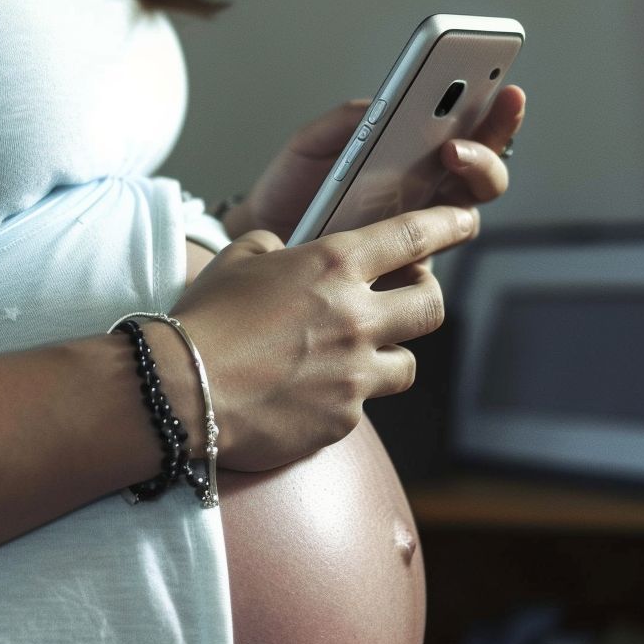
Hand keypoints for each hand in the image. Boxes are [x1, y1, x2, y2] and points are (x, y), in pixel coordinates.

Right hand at [170, 205, 478, 471]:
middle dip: (424, 301)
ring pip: (406, 365)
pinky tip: (307, 395)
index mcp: (334, 266)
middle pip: (432, 307)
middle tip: (404, 300)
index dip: (448, 226)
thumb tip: (284, 251)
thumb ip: (273, 248)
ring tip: (353, 357)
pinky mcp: (341, 420)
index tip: (465, 223)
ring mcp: (355, 374)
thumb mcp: (237, 260)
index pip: (413, 237)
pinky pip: (361, 407)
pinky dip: (342, 399)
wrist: (178, 391)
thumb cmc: (201, 320)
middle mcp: (357, 318)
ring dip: (387, 358)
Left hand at [224, 86, 526, 242]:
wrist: (259, 239)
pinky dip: (425, 242)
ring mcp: (417, 238)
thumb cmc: (292, 189)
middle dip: (488, 149)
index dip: (496, 115)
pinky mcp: (397, 274)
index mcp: (415, 159)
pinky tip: (411, 218)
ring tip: (450, 155)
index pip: (471, 136)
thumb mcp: (312, 144)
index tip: (505, 89)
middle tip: (460, 138)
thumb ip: (347, 122)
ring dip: (467, 184)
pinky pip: (423, 265)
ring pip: (465, 218)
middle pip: (482, 178)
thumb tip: (384, 104)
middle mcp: (427, 198)